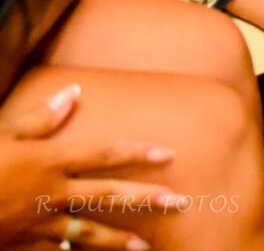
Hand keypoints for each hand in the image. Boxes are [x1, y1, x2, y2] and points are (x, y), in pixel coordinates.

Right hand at [0, 84, 184, 248]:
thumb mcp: (5, 132)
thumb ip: (41, 118)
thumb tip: (74, 93)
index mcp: (51, 160)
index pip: (104, 154)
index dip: (136, 153)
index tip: (167, 154)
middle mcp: (53, 193)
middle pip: (108, 195)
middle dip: (146, 198)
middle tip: (180, 200)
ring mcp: (41, 224)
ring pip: (89, 233)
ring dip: (119, 239)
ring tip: (145, 246)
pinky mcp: (26, 245)